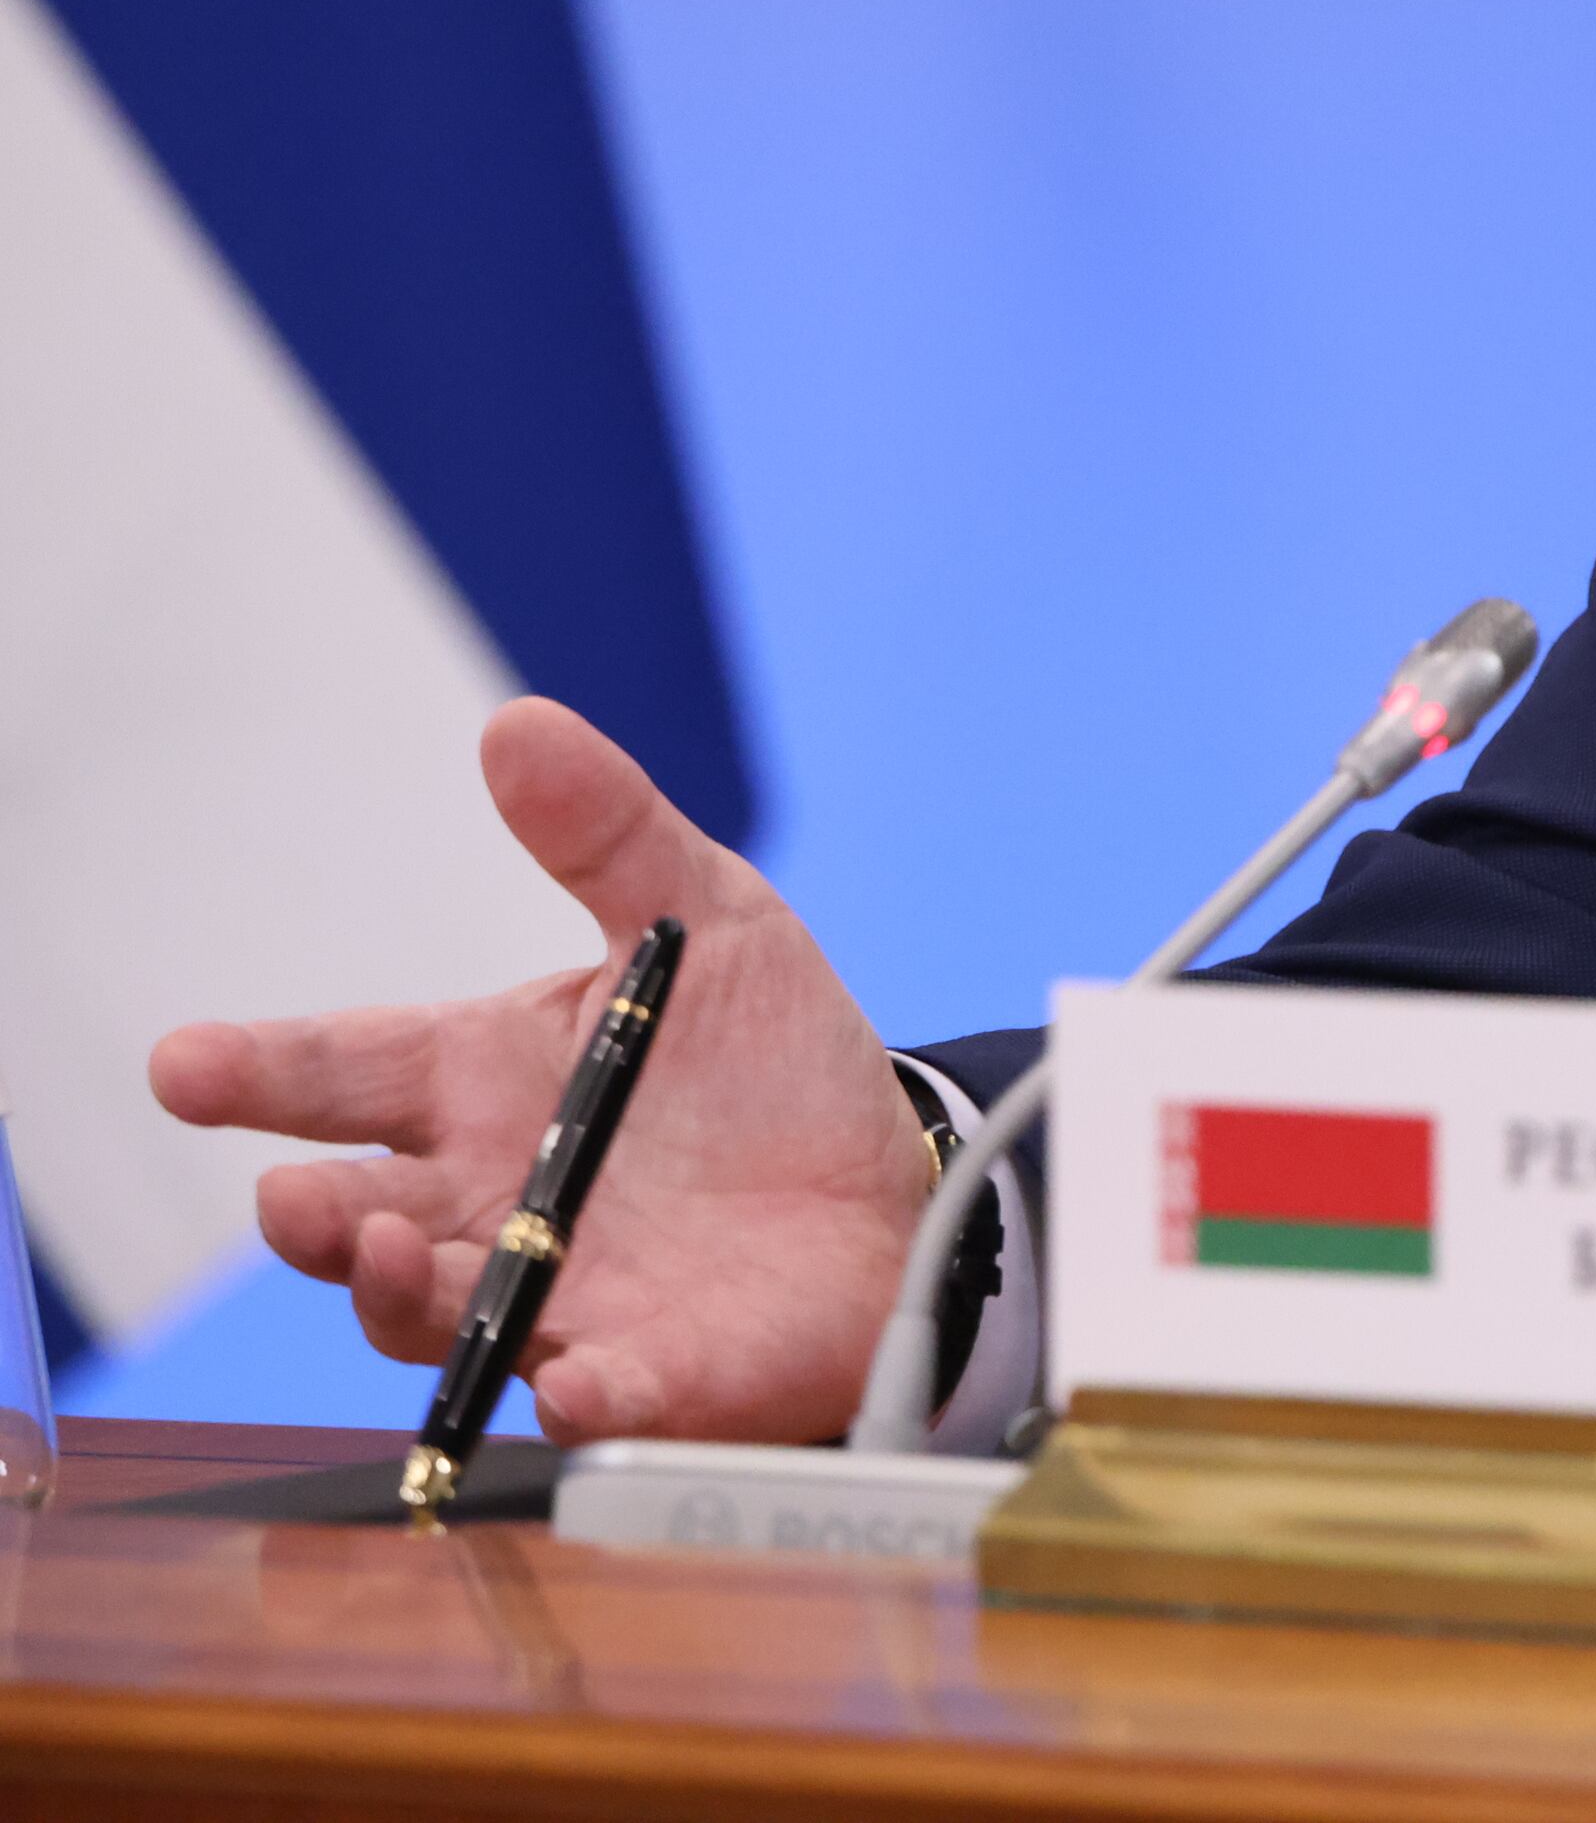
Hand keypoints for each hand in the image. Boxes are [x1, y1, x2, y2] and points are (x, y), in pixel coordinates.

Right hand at [150, 696, 938, 1444]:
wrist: (884, 1189)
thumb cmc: (766, 1065)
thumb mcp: (703, 919)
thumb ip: (608, 834)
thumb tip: (518, 727)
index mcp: (482, 1086)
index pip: (342, 1072)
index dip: (254, 1068)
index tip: (183, 1063)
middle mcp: (487, 1202)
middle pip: (356, 1217)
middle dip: (313, 1214)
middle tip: (293, 1196)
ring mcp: (552, 1297)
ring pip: (437, 1313)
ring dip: (402, 1290)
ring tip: (393, 1246)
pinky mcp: (644, 1373)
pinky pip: (595, 1396)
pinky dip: (579, 1392)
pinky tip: (577, 1379)